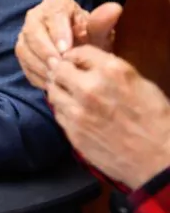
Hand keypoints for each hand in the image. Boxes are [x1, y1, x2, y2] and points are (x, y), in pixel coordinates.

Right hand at [15, 0, 121, 89]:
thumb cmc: (92, 39)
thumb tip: (114, 8)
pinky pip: (23, 62)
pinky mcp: (23, 51)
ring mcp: (25, 34)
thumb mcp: (100, 32)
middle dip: (45, 51)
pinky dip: (36, 74)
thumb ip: (103, 22)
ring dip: (39, 65)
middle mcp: (35, 15)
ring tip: (56, 78)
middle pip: (32, 31)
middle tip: (59, 67)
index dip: (58, 33)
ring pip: (24, 48)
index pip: (52, 14)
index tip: (67, 51)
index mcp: (55, 3)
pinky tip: (51, 83)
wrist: (83, 51)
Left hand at [47, 45, 169, 187]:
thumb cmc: (157, 121)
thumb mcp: (140, 84)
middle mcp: (90, 87)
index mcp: (111, 71)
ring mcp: (78, 110)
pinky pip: (57, 112)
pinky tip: (72, 111)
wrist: (159, 160)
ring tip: (67, 93)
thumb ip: (111, 71)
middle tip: (66, 76)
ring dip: (59, 89)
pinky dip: (62, 109)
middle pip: (59, 69)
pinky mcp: (73, 131)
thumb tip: (90, 65)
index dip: (74, 56)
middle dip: (62, 71)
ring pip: (53, 90)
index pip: (78, 52)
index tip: (74, 61)